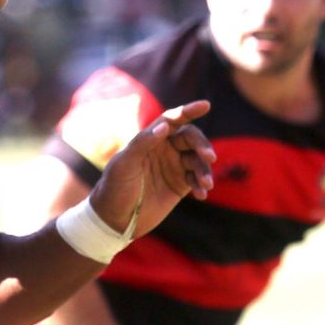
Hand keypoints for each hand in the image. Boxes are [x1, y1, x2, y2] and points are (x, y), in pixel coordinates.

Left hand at [89, 100, 214, 234]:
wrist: (114, 219)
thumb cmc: (114, 186)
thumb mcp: (124, 164)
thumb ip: (143, 143)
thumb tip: (165, 126)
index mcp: (150, 138)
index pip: (172, 120)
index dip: (188, 111)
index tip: (205, 105)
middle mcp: (164, 149)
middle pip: (191, 139)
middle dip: (202, 145)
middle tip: (209, 157)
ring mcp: (173, 166)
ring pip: (197, 160)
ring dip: (204, 170)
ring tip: (206, 184)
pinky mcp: (180, 185)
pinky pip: (196, 180)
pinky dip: (201, 185)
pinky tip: (201, 195)